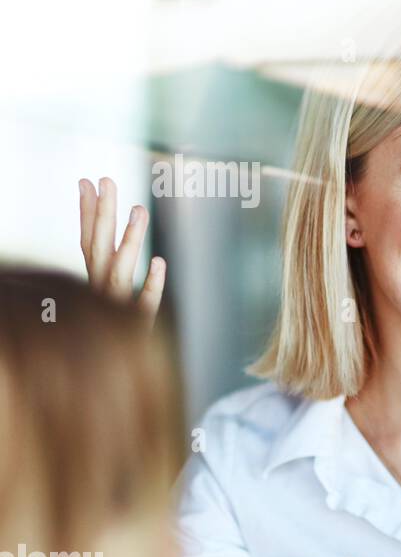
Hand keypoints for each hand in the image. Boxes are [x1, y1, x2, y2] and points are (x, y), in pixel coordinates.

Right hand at [78, 177, 165, 320]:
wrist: (117, 375)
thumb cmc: (115, 328)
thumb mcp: (110, 291)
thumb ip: (110, 263)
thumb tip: (108, 225)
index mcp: (95, 281)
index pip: (88, 241)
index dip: (86, 212)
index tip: (86, 181)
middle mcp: (99, 291)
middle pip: (98, 247)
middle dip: (101, 213)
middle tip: (107, 180)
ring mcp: (116, 309)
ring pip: (119, 271)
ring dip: (129, 239)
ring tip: (139, 209)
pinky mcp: (137, 327)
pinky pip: (143, 305)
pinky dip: (150, 284)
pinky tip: (159, 262)